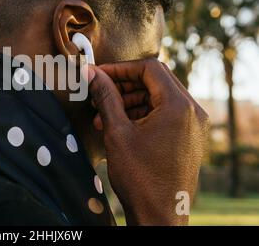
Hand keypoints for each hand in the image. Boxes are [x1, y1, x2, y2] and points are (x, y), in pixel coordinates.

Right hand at [87, 58, 208, 225]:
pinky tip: (118, 126)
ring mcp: (192, 125)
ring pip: (158, 97)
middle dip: (123, 85)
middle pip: (155, 81)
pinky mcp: (187, 137)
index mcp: (178, 106)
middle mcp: (192, 111)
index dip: (120, 68)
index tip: (98, 75)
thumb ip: (105, 97)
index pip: (149, 68)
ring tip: (103, 115)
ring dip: (129, 101)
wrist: (159, 216)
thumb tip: (92, 74)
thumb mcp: (117, 132)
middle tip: (99, 92)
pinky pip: (163, 114)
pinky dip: (141, 114)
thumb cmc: (140, 177)